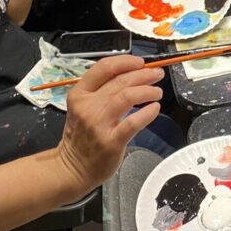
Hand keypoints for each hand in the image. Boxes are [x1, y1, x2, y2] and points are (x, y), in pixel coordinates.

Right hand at [56, 56, 163, 194]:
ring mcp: (99, 124)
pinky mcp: (111, 141)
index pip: (104, 67)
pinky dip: (148, 112)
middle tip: (157, 74)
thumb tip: (132, 75)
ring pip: (127, 96)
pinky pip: (133, 122)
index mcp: (80, 94)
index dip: (126, 62)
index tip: (140, 63)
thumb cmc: (81, 136)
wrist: (72, 169)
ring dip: (147, 90)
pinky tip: (155, 108)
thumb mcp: (82, 108)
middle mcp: (88, 106)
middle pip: (120, 80)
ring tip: (157, 91)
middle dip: (143, 74)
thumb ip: (102, 92)